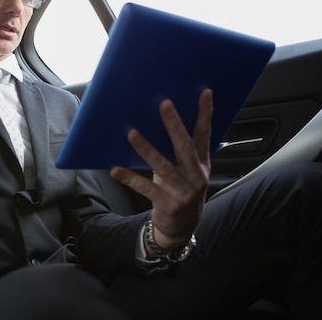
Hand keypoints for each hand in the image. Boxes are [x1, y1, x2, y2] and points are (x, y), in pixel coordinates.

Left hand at [110, 89, 212, 254]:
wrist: (181, 229)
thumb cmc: (181, 192)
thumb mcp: (187, 172)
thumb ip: (178, 151)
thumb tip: (159, 123)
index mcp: (202, 164)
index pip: (205, 135)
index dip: (206, 114)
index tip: (204, 93)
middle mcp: (196, 175)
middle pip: (185, 146)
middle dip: (174, 124)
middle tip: (164, 105)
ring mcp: (183, 191)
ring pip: (163, 166)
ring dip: (146, 149)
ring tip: (132, 134)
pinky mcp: (168, 204)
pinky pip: (146, 188)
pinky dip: (130, 178)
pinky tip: (115, 170)